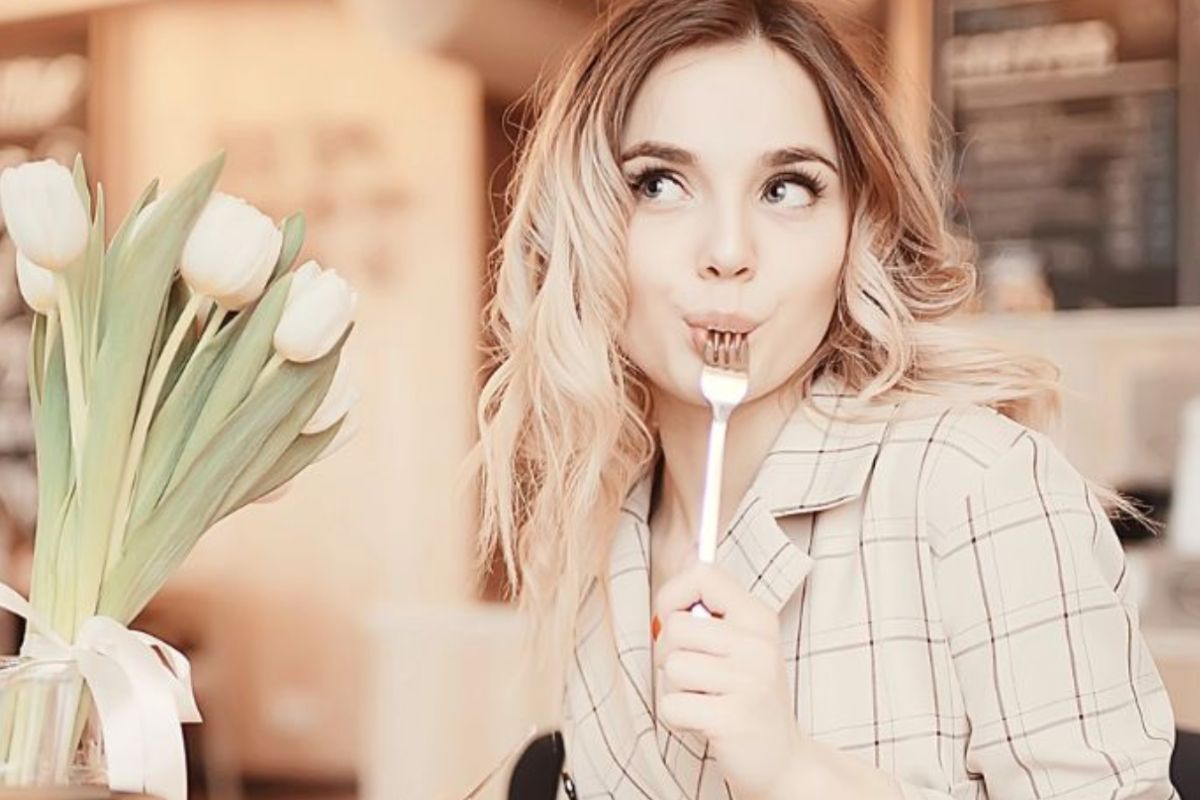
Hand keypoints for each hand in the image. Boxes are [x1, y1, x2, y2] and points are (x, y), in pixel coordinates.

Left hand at [652, 561, 805, 799]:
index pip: (703, 575)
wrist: (782, 759)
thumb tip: (688, 550)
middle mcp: (758, 645)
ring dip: (677, 689)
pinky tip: (705, 722)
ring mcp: (748, 681)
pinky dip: (678, 718)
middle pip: (675, 626)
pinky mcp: (732, 718)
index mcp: (759, 618)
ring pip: (671, 667)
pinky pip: (671, 705)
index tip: (676, 618)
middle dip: (670, 654)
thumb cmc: (748, 695)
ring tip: (706, 698)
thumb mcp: (741, 642)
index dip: (674, 595)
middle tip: (697, 675)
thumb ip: (713, 605)